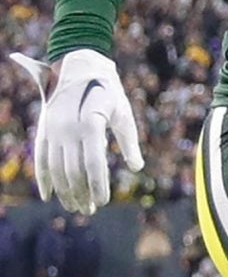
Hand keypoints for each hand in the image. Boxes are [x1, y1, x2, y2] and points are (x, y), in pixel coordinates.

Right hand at [10, 48, 142, 214]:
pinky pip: (40, 158)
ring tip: (75, 206)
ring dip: (64, 190)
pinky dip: (43, 178)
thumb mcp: (123, 112)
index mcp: (91, 124)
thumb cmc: (108, 91)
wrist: (78, 65)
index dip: (98, 185)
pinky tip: (48, 195)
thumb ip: (129, 141)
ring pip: (56, 168)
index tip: (104, 201)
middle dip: (82, 193)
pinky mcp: (43, 130)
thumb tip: (137, 167)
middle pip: (73, 170)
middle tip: (90, 210)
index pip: (94, 163)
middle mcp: (68, 129)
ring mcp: (53, 130)